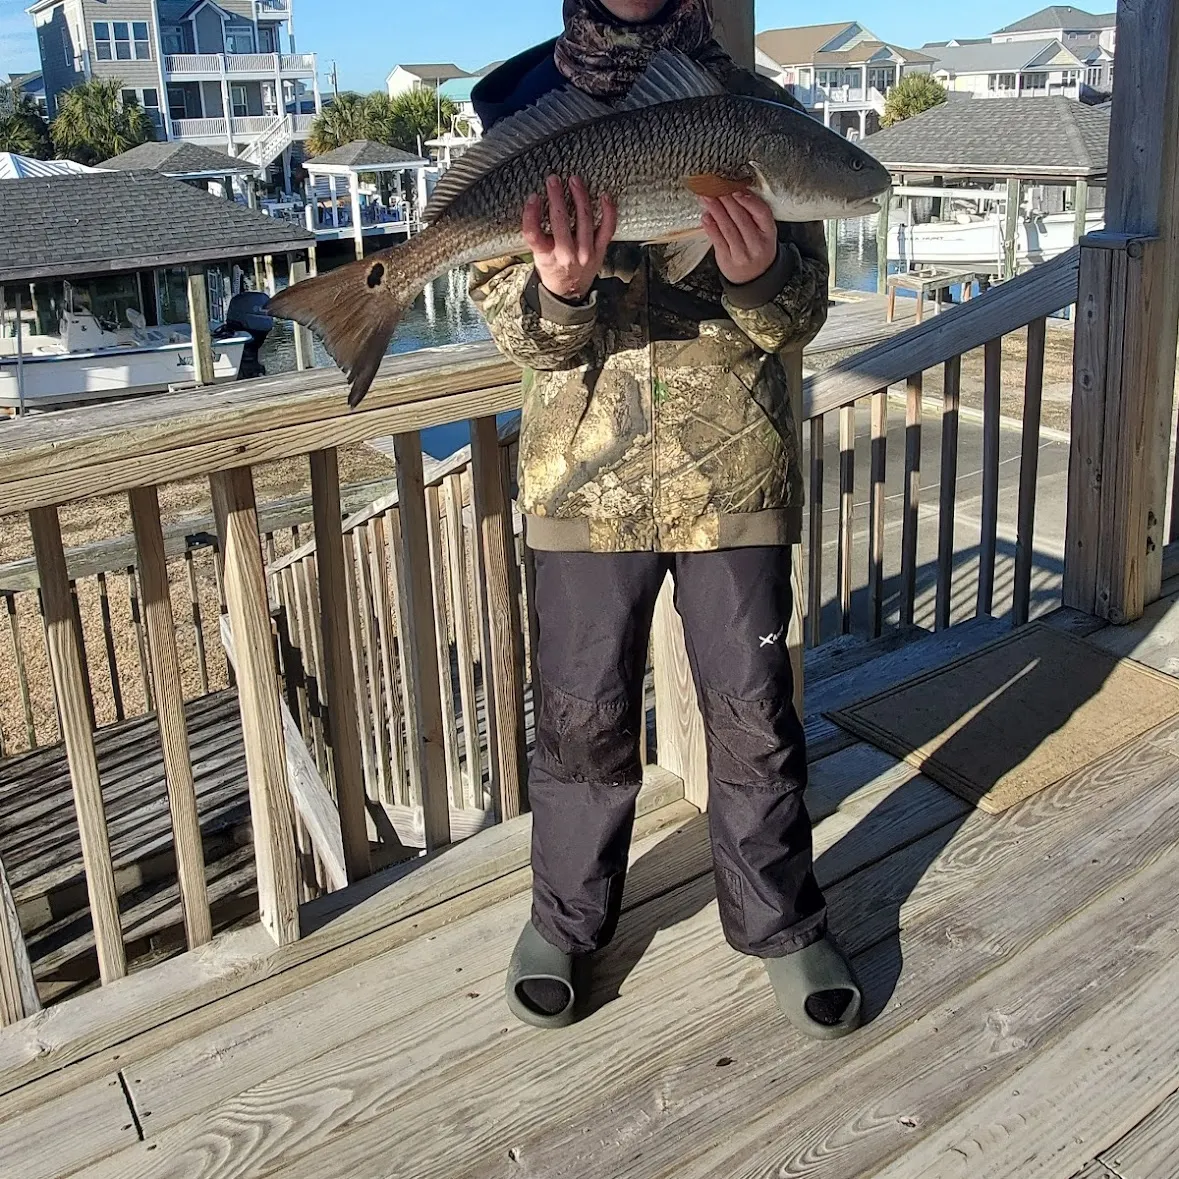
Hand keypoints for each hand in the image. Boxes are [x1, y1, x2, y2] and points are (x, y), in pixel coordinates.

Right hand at [523, 175, 616, 301]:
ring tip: (574, 180)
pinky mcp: (600, 250)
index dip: (531, 214)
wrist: (570, 290)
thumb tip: (535, 201)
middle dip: (556, 197)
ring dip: (579, 197)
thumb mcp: (537, 253)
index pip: (534, 234)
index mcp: (546, 255)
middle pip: (560, 222)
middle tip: (553, 179)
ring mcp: (585, 253)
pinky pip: (607, 228)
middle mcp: (566, 255)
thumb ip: (535, 232)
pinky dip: (608, 211)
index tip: (533, 197)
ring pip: (584, 220)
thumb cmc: (553, 266)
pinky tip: (605, 196)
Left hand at [700, 191, 778, 285]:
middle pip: (741, 218)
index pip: (762, 213)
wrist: (754, 277)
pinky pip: (717, 241)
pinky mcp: (727, 260)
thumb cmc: (757, 247)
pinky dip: (710, 227)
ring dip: (715, 210)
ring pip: (728, 228)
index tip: (736, 188)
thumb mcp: (763, 231)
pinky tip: (705, 216)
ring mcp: (741, 254)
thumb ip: (752, 213)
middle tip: (715, 186)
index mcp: (768, 233)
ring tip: (706, 196)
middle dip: (727, 200)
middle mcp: (756, 244)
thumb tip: (733, 190)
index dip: (749, 200)